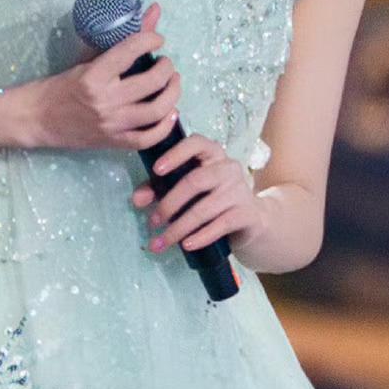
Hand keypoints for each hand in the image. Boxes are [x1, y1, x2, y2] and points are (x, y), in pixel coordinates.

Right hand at [27, 4, 181, 152]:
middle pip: (152, 82)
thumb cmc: (60, 86)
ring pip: (156, 110)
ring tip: (172, 83)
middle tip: (165, 63)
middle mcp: (105, 100)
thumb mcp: (85, 60)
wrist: (36, 119)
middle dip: (167, 68)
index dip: (150, 40)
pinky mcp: (113, 142)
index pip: (131, 51)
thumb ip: (120, 40)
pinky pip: (148, 138)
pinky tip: (170, 113)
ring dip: (173, 93)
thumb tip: (153, 11)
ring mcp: (111, 124)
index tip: (157, 39)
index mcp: (93, 75)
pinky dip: (165, 126)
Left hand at [133, 133, 263, 254]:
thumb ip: (160, 189)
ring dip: (179, 227)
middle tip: (153, 221)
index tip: (156, 170)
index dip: (175, 154)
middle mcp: (228, 168)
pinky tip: (186, 245)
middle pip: (195, 181)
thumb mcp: (187, 190)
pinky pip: (221, 225)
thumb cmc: (212, 199)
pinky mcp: (247, 214)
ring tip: (161, 242)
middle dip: (169, 203)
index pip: (196, 143)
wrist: (252, 221)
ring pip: (204, 209)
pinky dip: (201, 236)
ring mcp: (240, 191)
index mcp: (212, 154)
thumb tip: (137, 199)